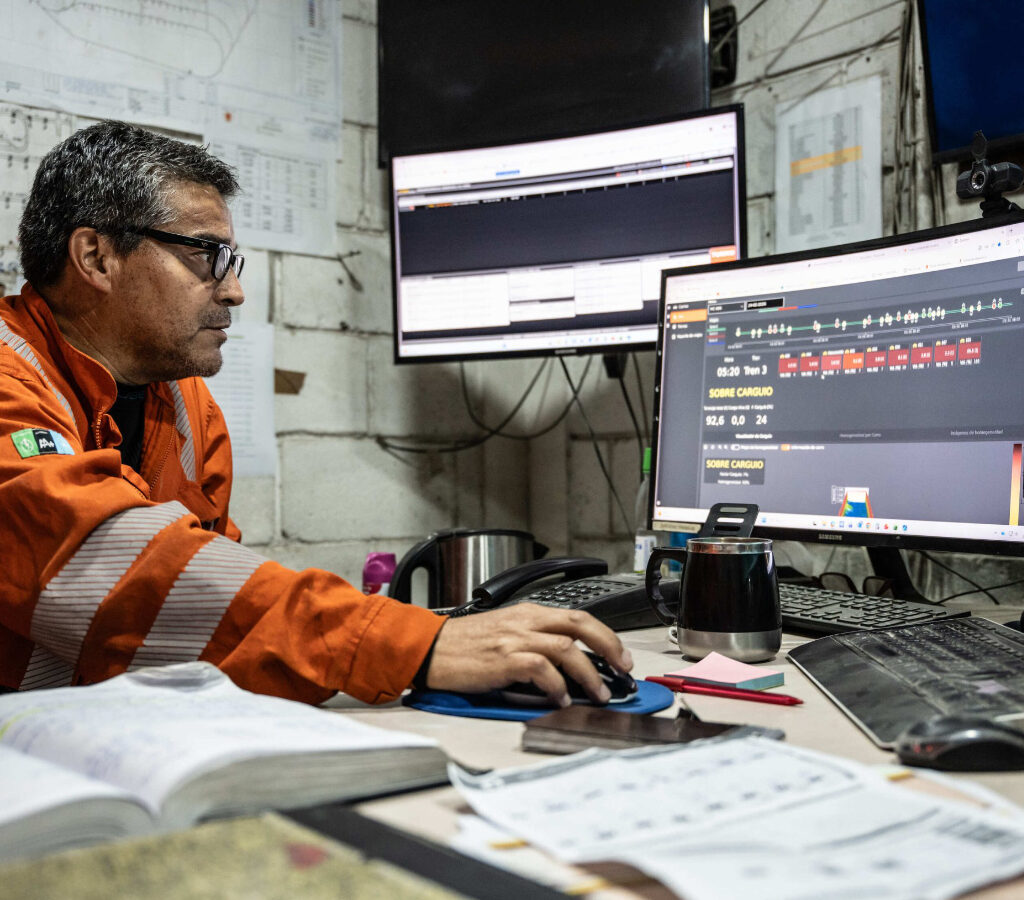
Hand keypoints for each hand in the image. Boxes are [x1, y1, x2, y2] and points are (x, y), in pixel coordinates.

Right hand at [424, 603, 632, 706]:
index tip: (621, 655)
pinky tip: (562, 699)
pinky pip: (542, 670)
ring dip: (590, 674)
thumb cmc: (464, 645)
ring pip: (567, 649)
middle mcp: (525, 621)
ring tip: (600, 694)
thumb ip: (535, 641)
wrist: (429, 648)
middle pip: (580, 625)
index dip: (606, 635)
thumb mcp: (505, 632)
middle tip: (623, 670)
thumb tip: (569, 664)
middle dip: (610, 646)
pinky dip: (558, 686)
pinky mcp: (505, 659)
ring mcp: (515, 639)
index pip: (578, 616)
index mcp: (528, 612)